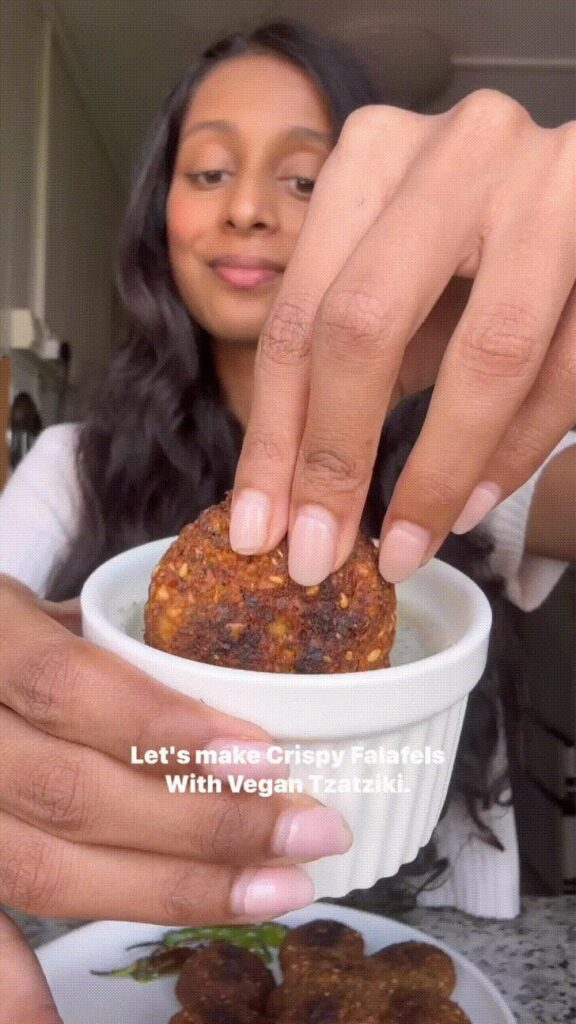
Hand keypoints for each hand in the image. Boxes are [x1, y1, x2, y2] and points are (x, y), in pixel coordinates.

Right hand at [0, 577, 349, 1018]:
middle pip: (75, 794)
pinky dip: (14, 989)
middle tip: (310, 832)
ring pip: (45, 868)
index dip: (164, 727)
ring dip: (170, 890)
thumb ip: (103, 646)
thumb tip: (223, 698)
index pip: (68, 686)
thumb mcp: (29, 608)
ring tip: (274, 891)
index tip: (266, 758)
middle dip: (205, 823)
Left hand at [231, 91, 575, 583]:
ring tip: (406, 545)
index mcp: (374, 157)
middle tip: (315, 554)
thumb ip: (349, 355)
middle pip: (367, 325)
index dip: (271, 436)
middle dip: (335, 460)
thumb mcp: (399, 283)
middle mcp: (457, 152)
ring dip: (438, 473)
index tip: (254, 529)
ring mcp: (550, 183)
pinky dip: (518, 450)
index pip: (299, 316)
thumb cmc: (478, 245)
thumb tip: (295, 484)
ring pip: (489, 354)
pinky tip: (473, 502)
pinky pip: (568, 365)